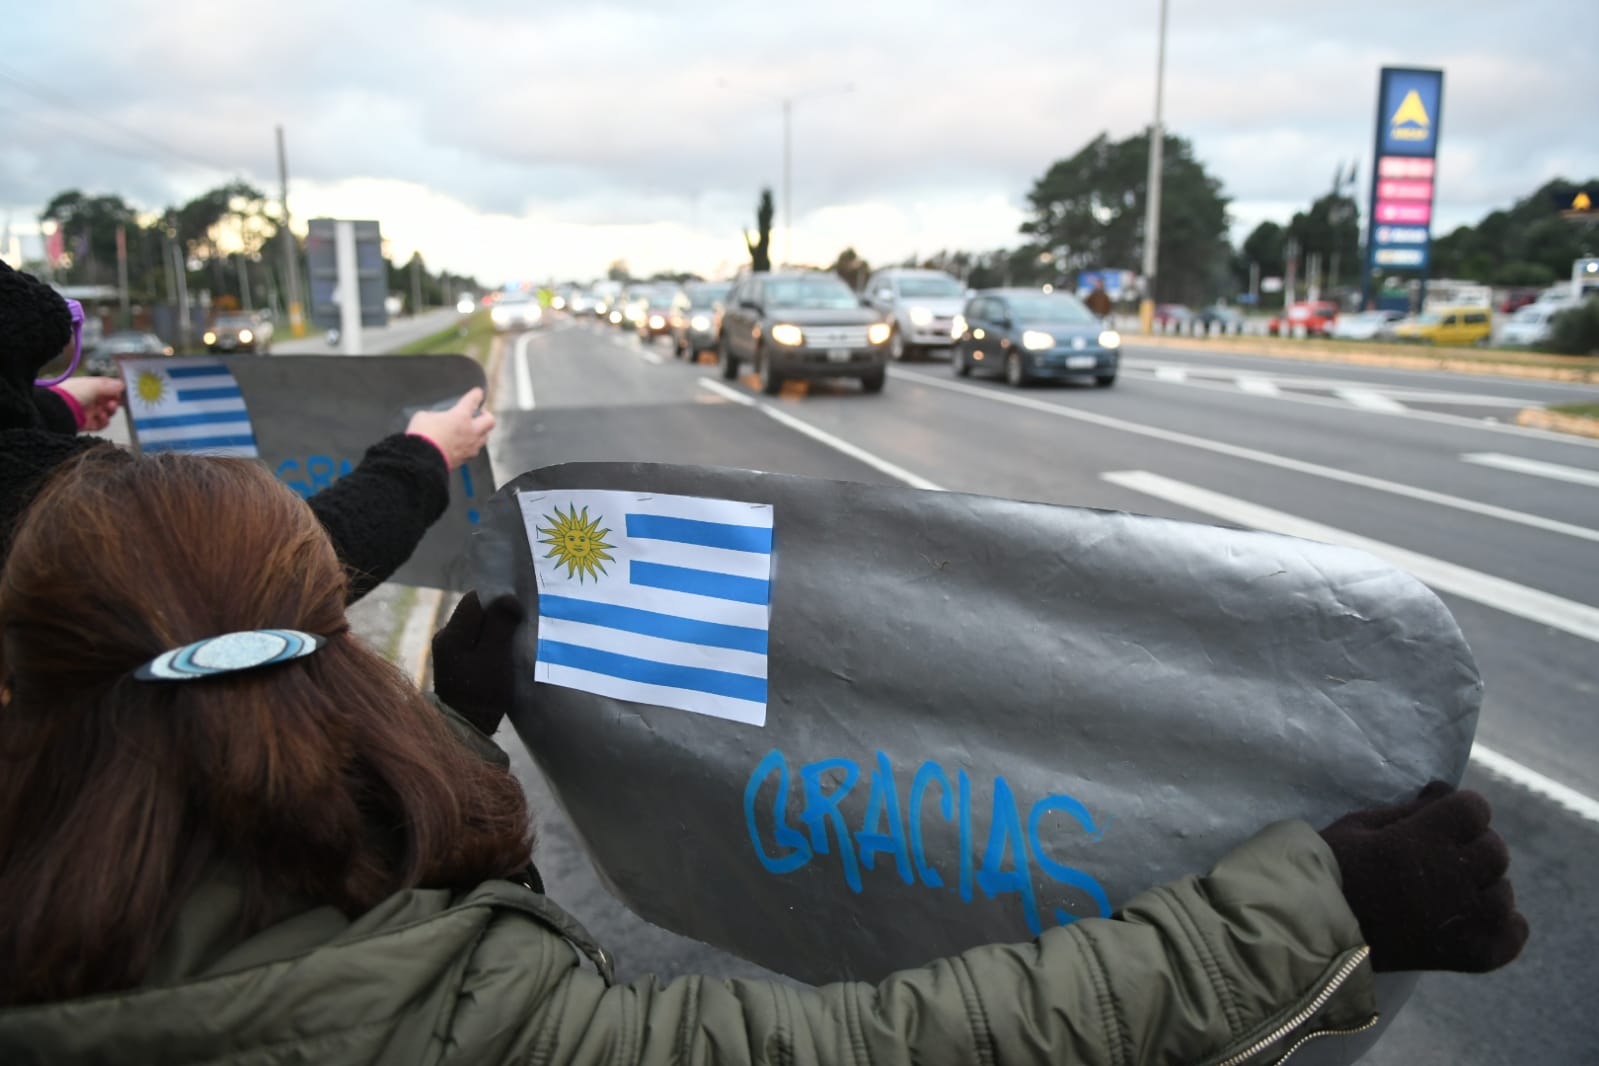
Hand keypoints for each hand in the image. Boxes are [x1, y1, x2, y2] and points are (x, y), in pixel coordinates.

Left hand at [56, 376, 124, 431]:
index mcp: (88, 387)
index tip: (123, 392)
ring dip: (110, 411)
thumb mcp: (93, 385)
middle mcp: (89, 399)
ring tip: (107, 410)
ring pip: (107, 413)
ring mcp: (88, 412)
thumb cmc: (74, 393)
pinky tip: (101, 417)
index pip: (106, 387)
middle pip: (109, 401)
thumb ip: (109, 386)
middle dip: (114, 402)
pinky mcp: (88, 424)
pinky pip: (101, 424)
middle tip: (114, 402)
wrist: (59, 409)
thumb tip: (122, 385)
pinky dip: (104, 422)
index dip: (115, 390)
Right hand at [407, 387, 494, 469]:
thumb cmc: (422, 437)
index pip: (473, 401)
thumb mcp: (423, 417)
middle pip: (490, 420)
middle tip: (478, 414)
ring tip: (473, 430)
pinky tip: (464, 445)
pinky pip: (474, 451)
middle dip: (486, 415)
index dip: (476, 395)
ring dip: (481, 432)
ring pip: (485, 437)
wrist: (421, 460)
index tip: (478, 393)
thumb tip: (434, 419)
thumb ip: (434, 415)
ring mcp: (470, 446)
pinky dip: (471, 446)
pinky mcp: (465, 459)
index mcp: (461, 416)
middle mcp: (470, 431)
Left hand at [432, 591, 525, 736]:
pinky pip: (475, 642)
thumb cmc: (481, 694)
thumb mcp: (495, 658)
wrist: (466, 728)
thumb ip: (500, 625)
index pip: (475, 599)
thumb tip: (508, 597)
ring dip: (495, 631)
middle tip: (520, 626)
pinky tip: (503, 654)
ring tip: (513, 641)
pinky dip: (490, 643)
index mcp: (452, 633)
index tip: (518, 610)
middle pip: (476, 612)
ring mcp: (449, 650)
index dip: (498, 599)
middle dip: (498, 616)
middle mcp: (446, 637)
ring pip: (477, 627)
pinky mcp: (456, 662)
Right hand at [1319, 782, 1528, 972]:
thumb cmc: (1333, 868)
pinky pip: (1510, 937)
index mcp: (1422, 841)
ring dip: (1484, 885)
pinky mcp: (1464, 955)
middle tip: (1443, 854)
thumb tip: (1444, 789)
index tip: (1441, 818)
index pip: (1475, 809)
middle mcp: (1450, 879)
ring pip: (1503, 892)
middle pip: (1495, 850)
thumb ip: (1409, 808)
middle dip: (1473, 845)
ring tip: (1453, 889)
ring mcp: (1461, 921)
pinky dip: (1504, 926)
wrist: (1313, 928)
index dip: (1460, 809)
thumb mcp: (1361, 825)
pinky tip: (1476, 917)